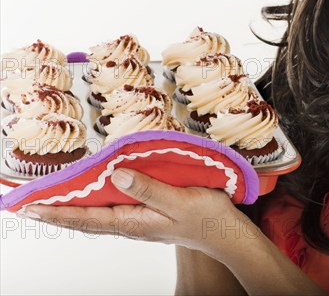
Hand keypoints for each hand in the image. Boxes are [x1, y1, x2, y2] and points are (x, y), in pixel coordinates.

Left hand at [21, 168, 255, 259]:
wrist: (224, 231)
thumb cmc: (205, 217)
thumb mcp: (179, 201)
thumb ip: (148, 189)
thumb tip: (116, 174)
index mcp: (134, 221)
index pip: (86, 218)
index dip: (57, 212)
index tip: (30, 208)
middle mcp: (130, 222)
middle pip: (84, 218)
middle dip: (56, 211)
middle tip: (28, 204)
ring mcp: (138, 219)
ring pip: (96, 214)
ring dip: (71, 207)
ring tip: (49, 200)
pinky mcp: (146, 213)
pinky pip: (111, 207)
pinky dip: (93, 201)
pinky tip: (91, 193)